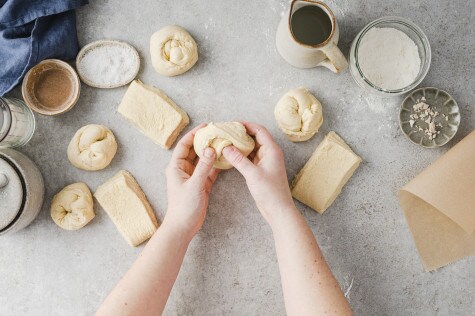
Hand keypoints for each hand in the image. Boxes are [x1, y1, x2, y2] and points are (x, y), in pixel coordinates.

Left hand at [163, 124, 219, 240]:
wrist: (183, 227)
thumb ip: (203, 167)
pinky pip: (210, 170)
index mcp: (176, 167)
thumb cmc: (183, 207)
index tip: (206, 127)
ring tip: (224, 143)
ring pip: (204, 160)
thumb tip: (210, 149)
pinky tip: (226, 158)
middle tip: (218, 133)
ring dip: (212, 152)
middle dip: (205, 141)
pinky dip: (217, 165)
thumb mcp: (195, 185)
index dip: (194, 134)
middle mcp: (184, 170)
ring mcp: (193, 177)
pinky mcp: (201, 185)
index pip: (185, 146)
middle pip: (195, 151)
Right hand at [222, 122, 295, 225]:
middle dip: (241, 133)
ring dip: (240, 144)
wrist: (278, 209)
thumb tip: (226, 147)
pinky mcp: (261, 169)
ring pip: (252, 147)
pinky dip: (241, 154)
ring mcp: (266, 161)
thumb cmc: (270, 192)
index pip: (259, 130)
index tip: (232, 124)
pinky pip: (250, 156)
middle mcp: (270, 153)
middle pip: (255, 136)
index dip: (246, 125)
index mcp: (272, 150)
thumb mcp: (252, 174)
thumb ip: (238, 159)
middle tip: (227, 132)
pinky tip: (231, 154)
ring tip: (226, 141)